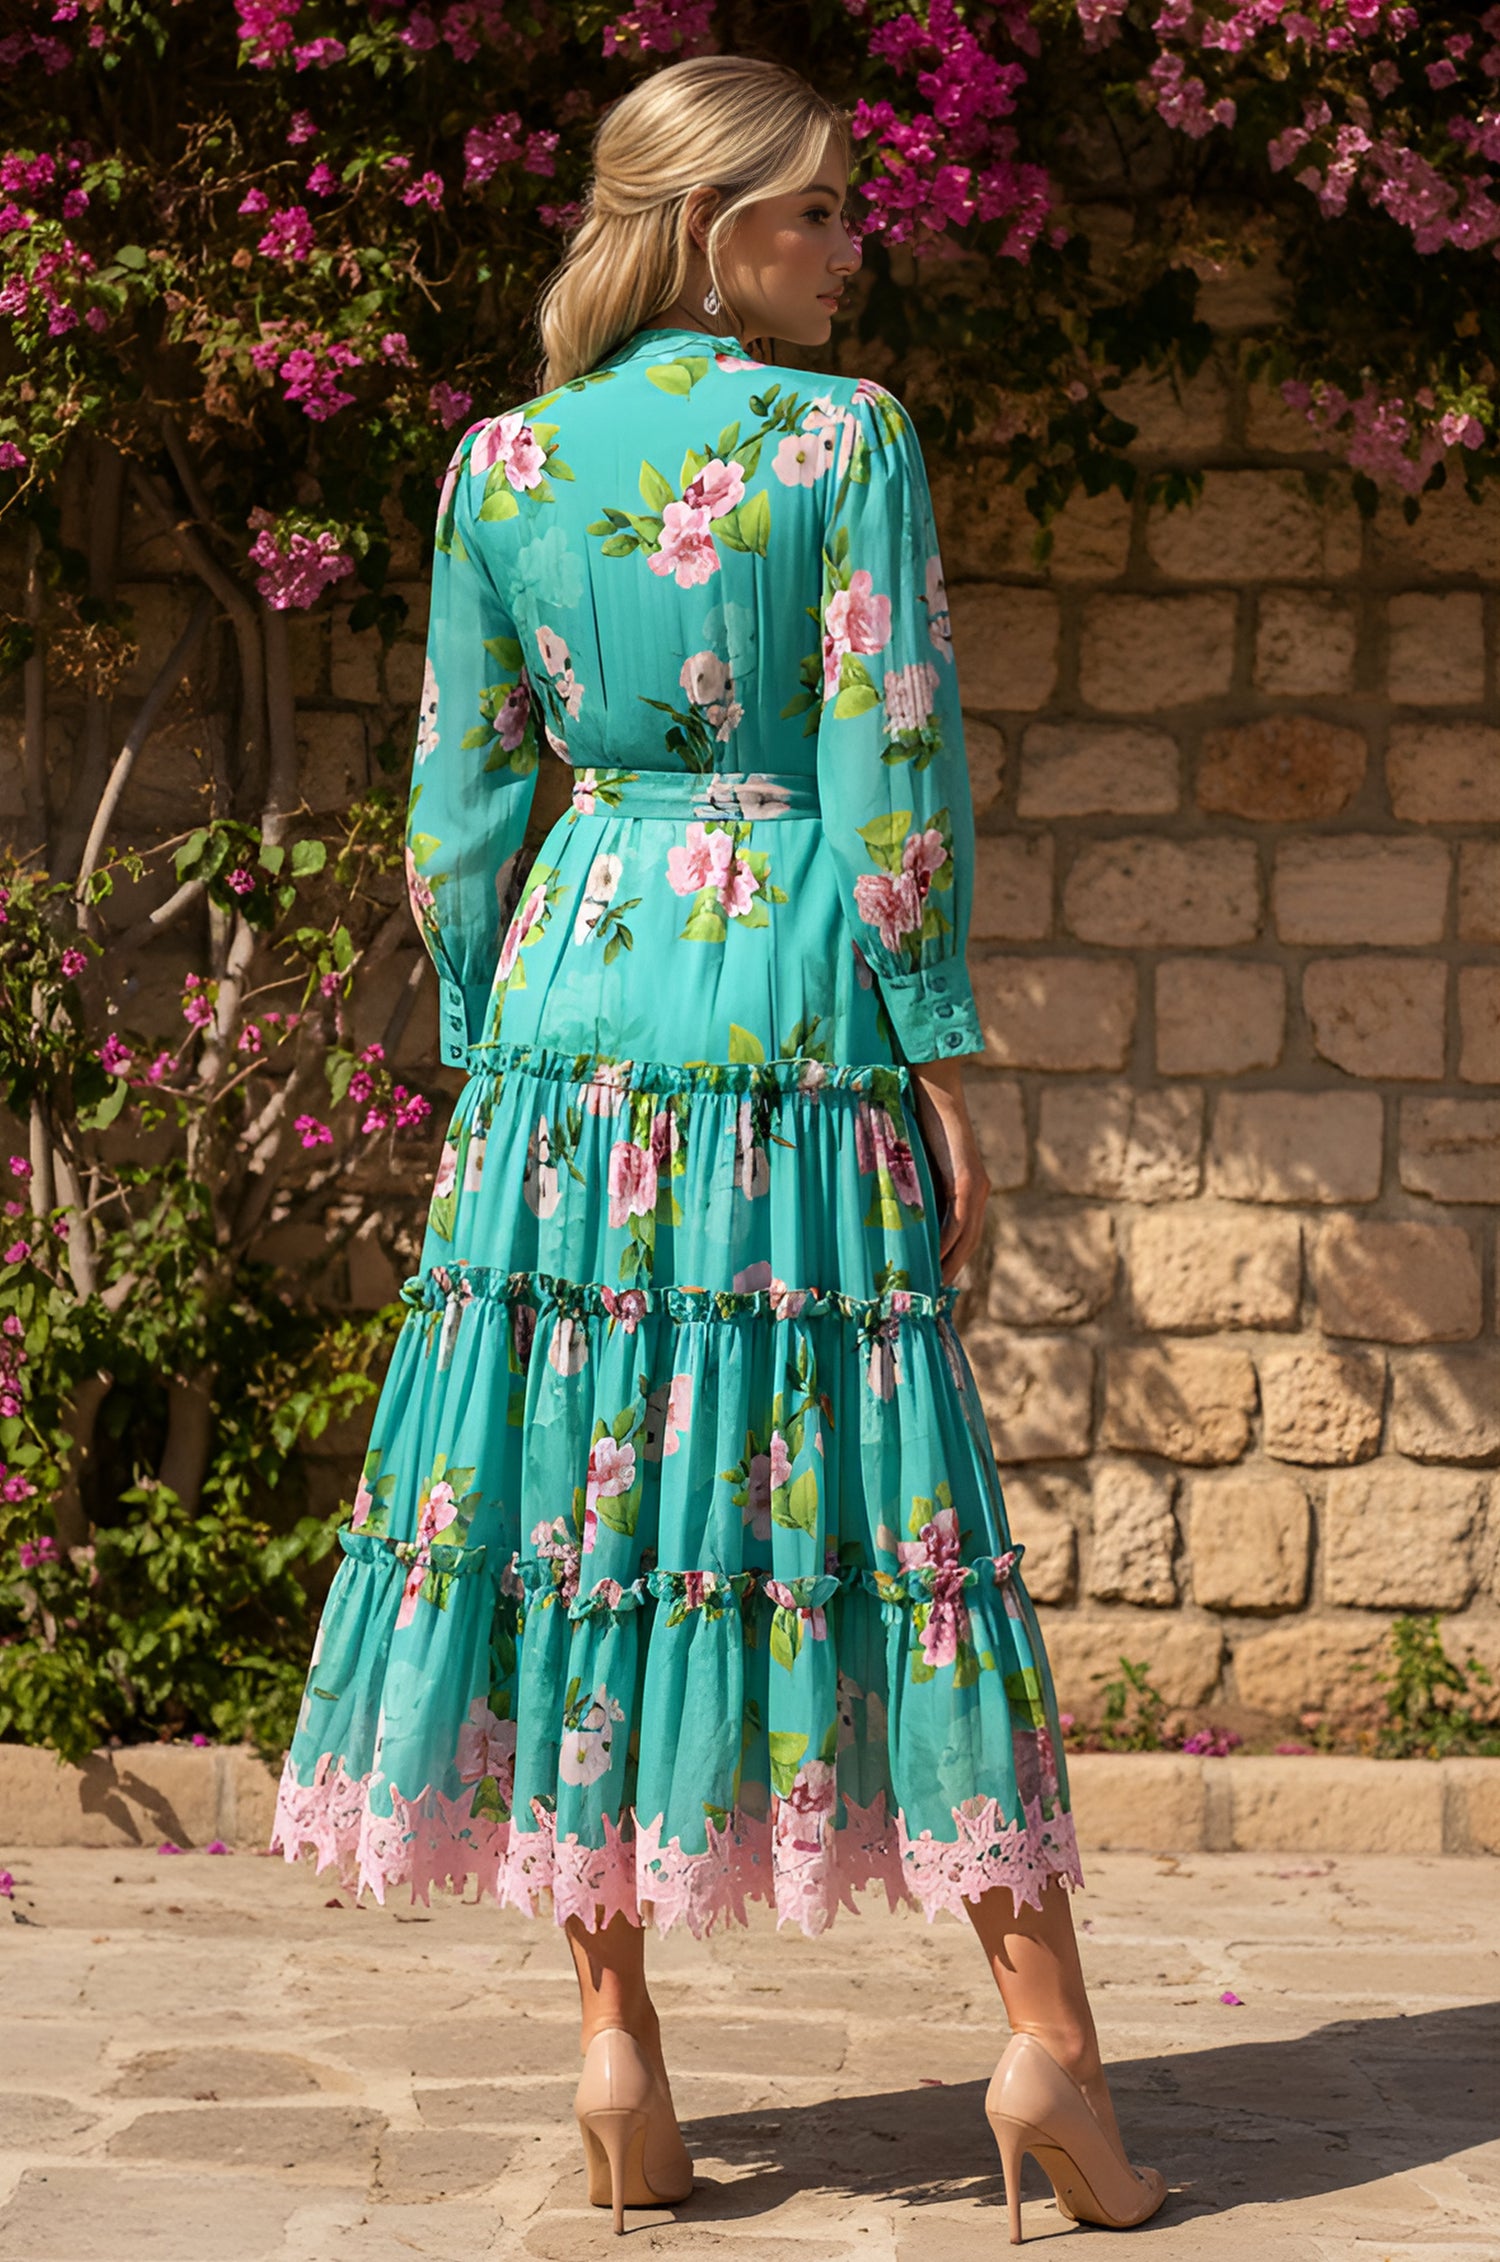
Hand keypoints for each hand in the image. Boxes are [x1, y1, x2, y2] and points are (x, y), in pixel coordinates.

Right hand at [907, 1056, 990, 1285]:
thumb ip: (910, 1189)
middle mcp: (978, 1192)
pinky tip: (934, 1258)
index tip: (930, 1286)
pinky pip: (958, 1219)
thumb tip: (888, 1217)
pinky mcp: (967, 1177)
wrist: (930, 1086)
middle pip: (968, 1244)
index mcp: (967, 1190)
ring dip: (949, 1263)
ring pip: (967, 1237)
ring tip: (931, 1287)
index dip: (948, 1262)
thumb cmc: (917, 1120)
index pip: (962, 1236)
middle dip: (950, 1271)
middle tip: (929, 1297)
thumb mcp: (913, 1164)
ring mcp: (975, 1186)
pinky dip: (947, 1241)